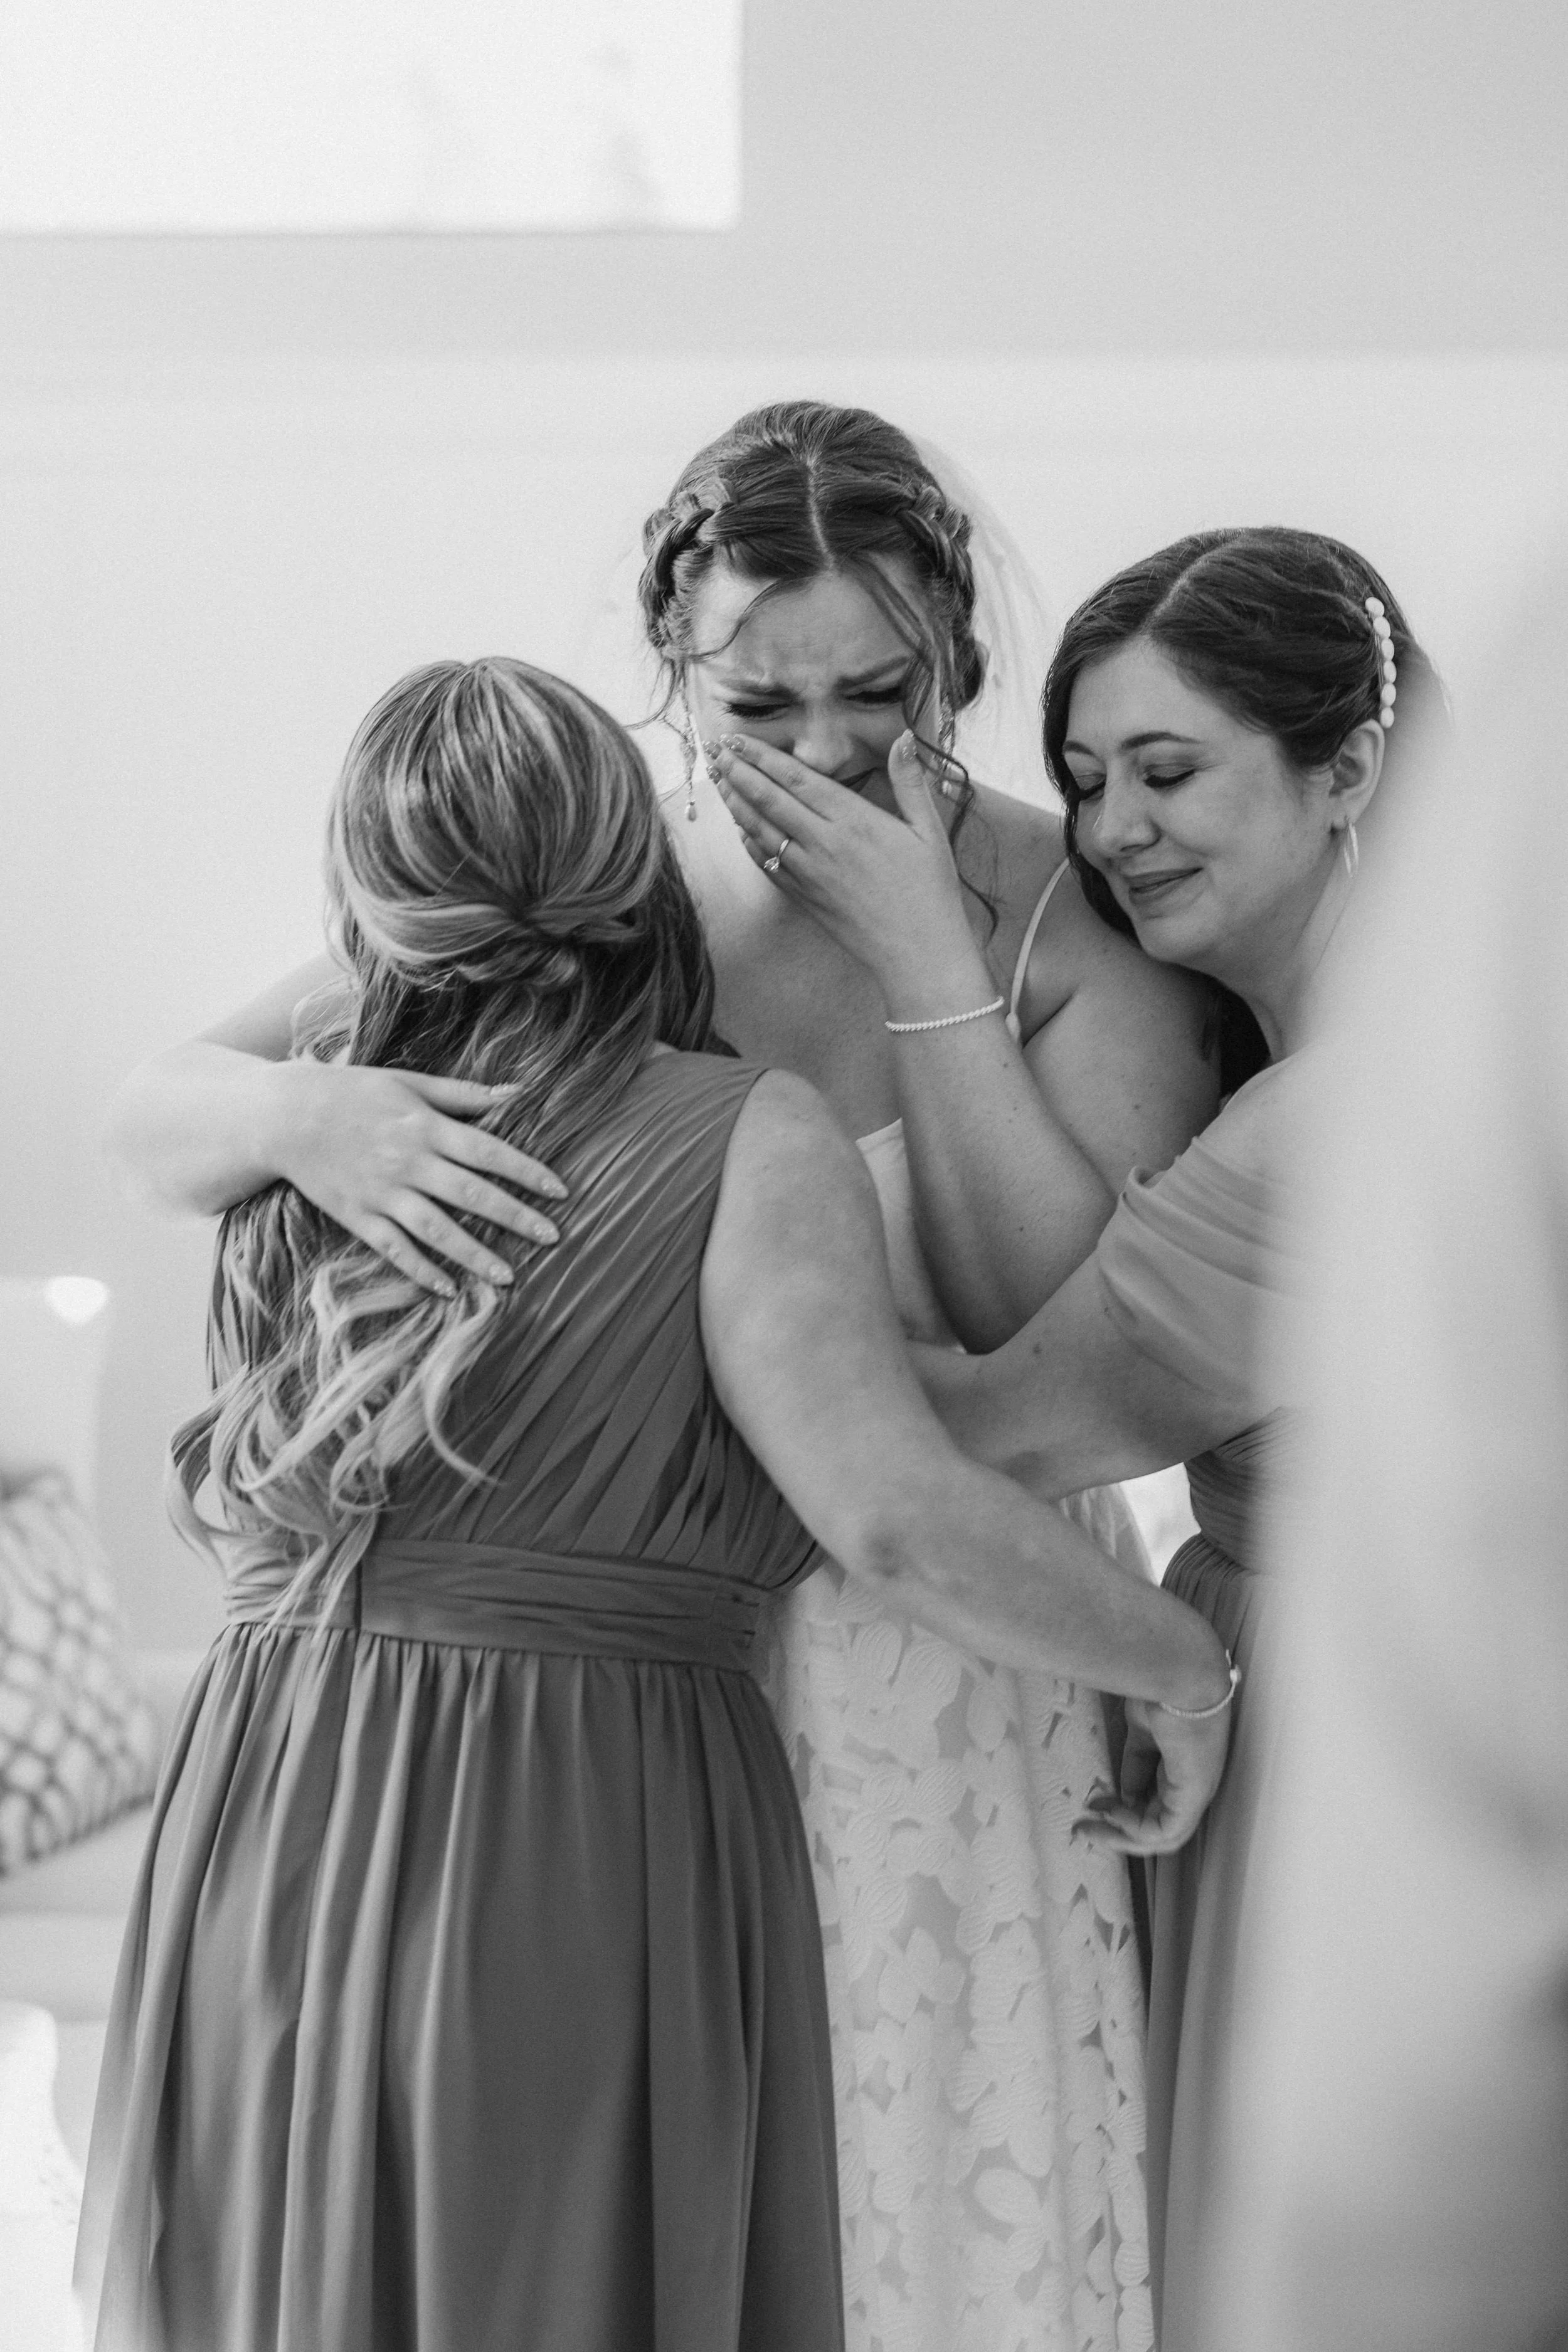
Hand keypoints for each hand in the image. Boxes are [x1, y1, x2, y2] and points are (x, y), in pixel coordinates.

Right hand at [274, 1061, 566, 1297]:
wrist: (283, 1115)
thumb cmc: (352, 1093)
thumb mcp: (408, 1082)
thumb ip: (464, 1093)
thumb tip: (519, 1093)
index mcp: (425, 1126)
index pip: (488, 1150)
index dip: (527, 1171)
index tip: (560, 1192)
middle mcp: (407, 1161)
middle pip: (471, 1194)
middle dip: (515, 1217)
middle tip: (554, 1238)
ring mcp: (381, 1192)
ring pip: (436, 1228)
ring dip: (474, 1254)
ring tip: (509, 1276)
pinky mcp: (356, 1215)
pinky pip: (393, 1248)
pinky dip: (420, 1269)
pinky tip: (448, 1288)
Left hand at [709, 730, 982, 1002]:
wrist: (917, 954)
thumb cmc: (929, 891)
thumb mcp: (929, 831)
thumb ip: (910, 781)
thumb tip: (904, 737)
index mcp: (853, 820)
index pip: (796, 778)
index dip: (762, 756)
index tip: (737, 738)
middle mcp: (823, 843)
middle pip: (769, 799)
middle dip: (738, 771)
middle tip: (714, 749)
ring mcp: (808, 873)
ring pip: (760, 830)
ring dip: (735, 803)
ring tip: (717, 779)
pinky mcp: (804, 897)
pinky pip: (767, 864)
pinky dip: (749, 843)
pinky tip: (739, 828)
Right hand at [1073, 1693, 1230, 1857]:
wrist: (1179, 1675)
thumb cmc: (1163, 1691)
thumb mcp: (1142, 1732)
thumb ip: (1136, 1764)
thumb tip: (1124, 1796)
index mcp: (1184, 1767)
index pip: (1157, 1803)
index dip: (1124, 1809)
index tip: (1094, 1804)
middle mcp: (1194, 1785)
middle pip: (1157, 1825)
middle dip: (1118, 1831)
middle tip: (1085, 1829)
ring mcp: (1196, 1793)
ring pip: (1162, 1837)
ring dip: (1123, 1837)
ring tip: (1090, 1830)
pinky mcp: (1193, 1797)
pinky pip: (1165, 1831)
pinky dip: (1135, 1832)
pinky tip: (1111, 1816)